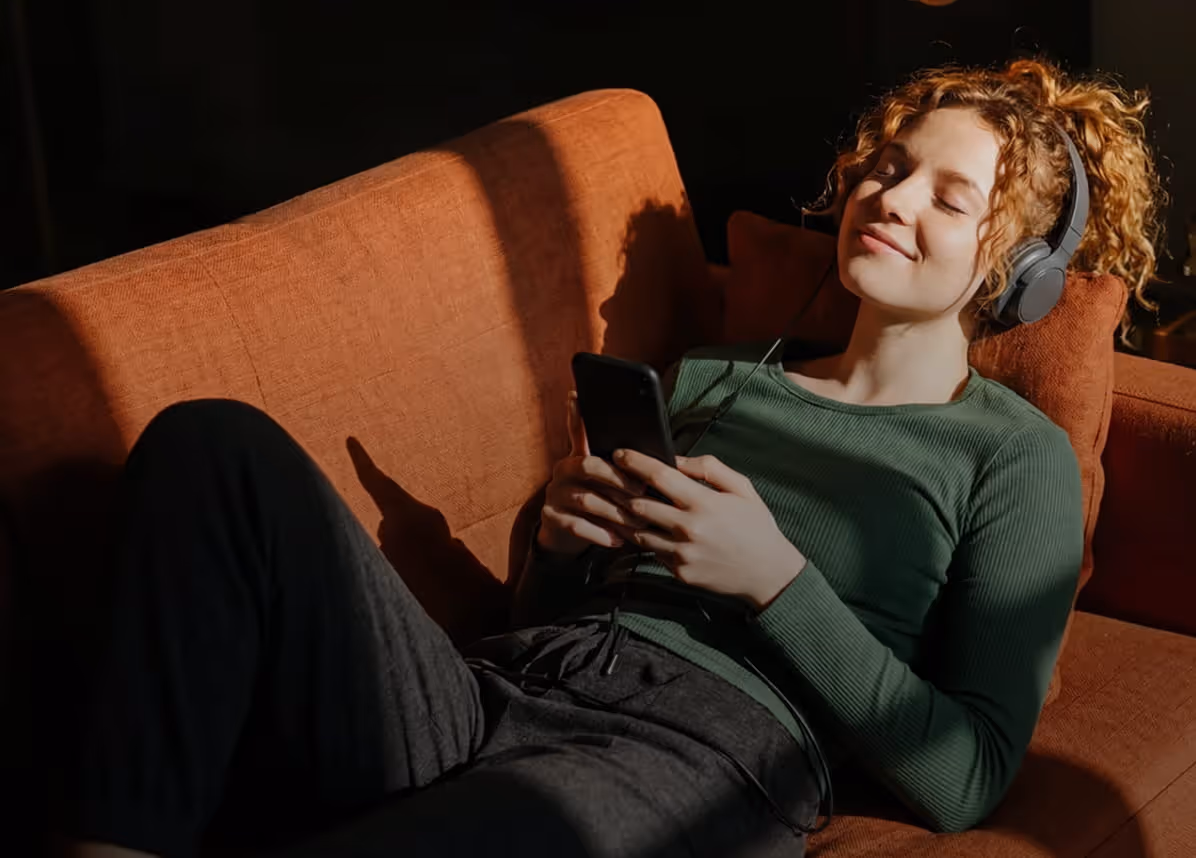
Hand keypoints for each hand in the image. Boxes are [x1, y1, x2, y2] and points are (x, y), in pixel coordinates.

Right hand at [536, 392, 648, 556]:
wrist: (567, 535)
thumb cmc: (599, 503)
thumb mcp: (607, 483)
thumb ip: (621, 469)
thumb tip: (656, 462)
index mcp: (579, 456)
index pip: (576, 431)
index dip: (576, 415)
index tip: (577, 396)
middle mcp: (563, 470)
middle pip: (589, 466)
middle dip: (619, 478)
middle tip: (641, 491)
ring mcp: (554, 493)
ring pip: (586, 499)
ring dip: (615, 512)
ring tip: (637, 523)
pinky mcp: (550, 517)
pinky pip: (576, 524)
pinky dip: (600, 533)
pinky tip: (617, 539)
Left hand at [610, 448, 807, 609]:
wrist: (768, 574)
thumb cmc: (756, 527)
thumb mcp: (742, 488)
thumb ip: (709, 469)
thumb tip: (677, 460)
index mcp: (704, 503)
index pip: (659, 476)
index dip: (635, 462)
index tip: (619, 453)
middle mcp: (688, 529)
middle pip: (639, 504)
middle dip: (620, 489)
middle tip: (608, 478)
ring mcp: (681, 553)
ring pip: (639, 531)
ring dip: (627, 516)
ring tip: (618, 503)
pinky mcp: (679, 572)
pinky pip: (653, 552)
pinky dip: (645, 539)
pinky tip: (641, 528)